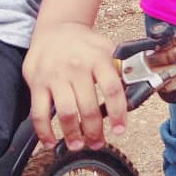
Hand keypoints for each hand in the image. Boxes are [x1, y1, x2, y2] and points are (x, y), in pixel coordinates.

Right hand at [23, 22, 126, 150]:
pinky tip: (51, 142)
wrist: (56, 29)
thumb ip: (121, 68)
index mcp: (99, 59)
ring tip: (78, 145)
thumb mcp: (107, 48)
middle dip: (94, 131)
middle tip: (98, 143)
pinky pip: (39, 112)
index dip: (118, 113)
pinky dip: (44, 131)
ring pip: (65, 112)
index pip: (112, 90)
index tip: (120, 129)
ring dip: (72, 134)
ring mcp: (55, 76)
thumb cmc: (85, 44)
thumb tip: (137, 88)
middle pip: (88, 107)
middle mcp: (77, 68)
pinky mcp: (37, 83)